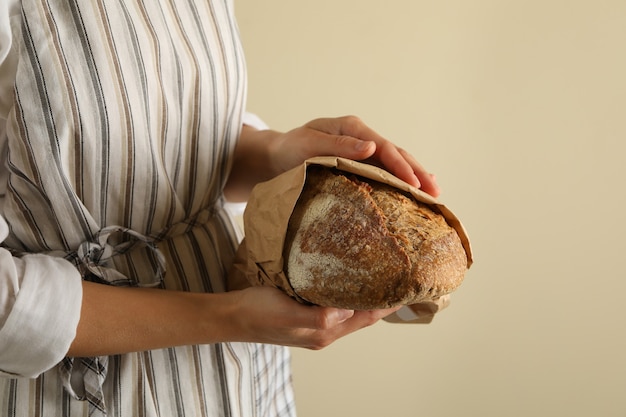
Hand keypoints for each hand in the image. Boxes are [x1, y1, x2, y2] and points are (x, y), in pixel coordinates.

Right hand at [228, 286, 400, 349]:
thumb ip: (315, 316)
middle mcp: (324, 330)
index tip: (407, 287)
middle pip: (362, 315)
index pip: (366, 317)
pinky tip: (346, 278)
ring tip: (380, 275)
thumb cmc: (255, 313)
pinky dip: (347, 292)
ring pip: (349, 309)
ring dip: (365, 295)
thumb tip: (343, 311)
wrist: (230, 317)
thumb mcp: (285, 313)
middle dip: (382, 299)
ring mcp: (315, 323)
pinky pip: (334, 303)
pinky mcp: (305, 312)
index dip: (388, 305)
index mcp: (324, 331)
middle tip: (399, 276)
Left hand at [267, 116, 440, 196]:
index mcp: (351, 128)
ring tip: (434, 192)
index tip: (414, 184)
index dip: (401, 166)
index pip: (383, 147)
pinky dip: (402, 178)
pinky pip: (385, 170)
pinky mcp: (360, 162)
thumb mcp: (308, 144)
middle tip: (436, 191)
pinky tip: (416, 187)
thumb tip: (371, 147)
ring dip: (415, 176)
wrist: (277, 156)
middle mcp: (361, 137)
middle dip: (417, 172)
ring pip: (395, 162)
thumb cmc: (289, 149)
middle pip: (396, 153)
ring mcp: (362, 149)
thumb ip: (338, 144)